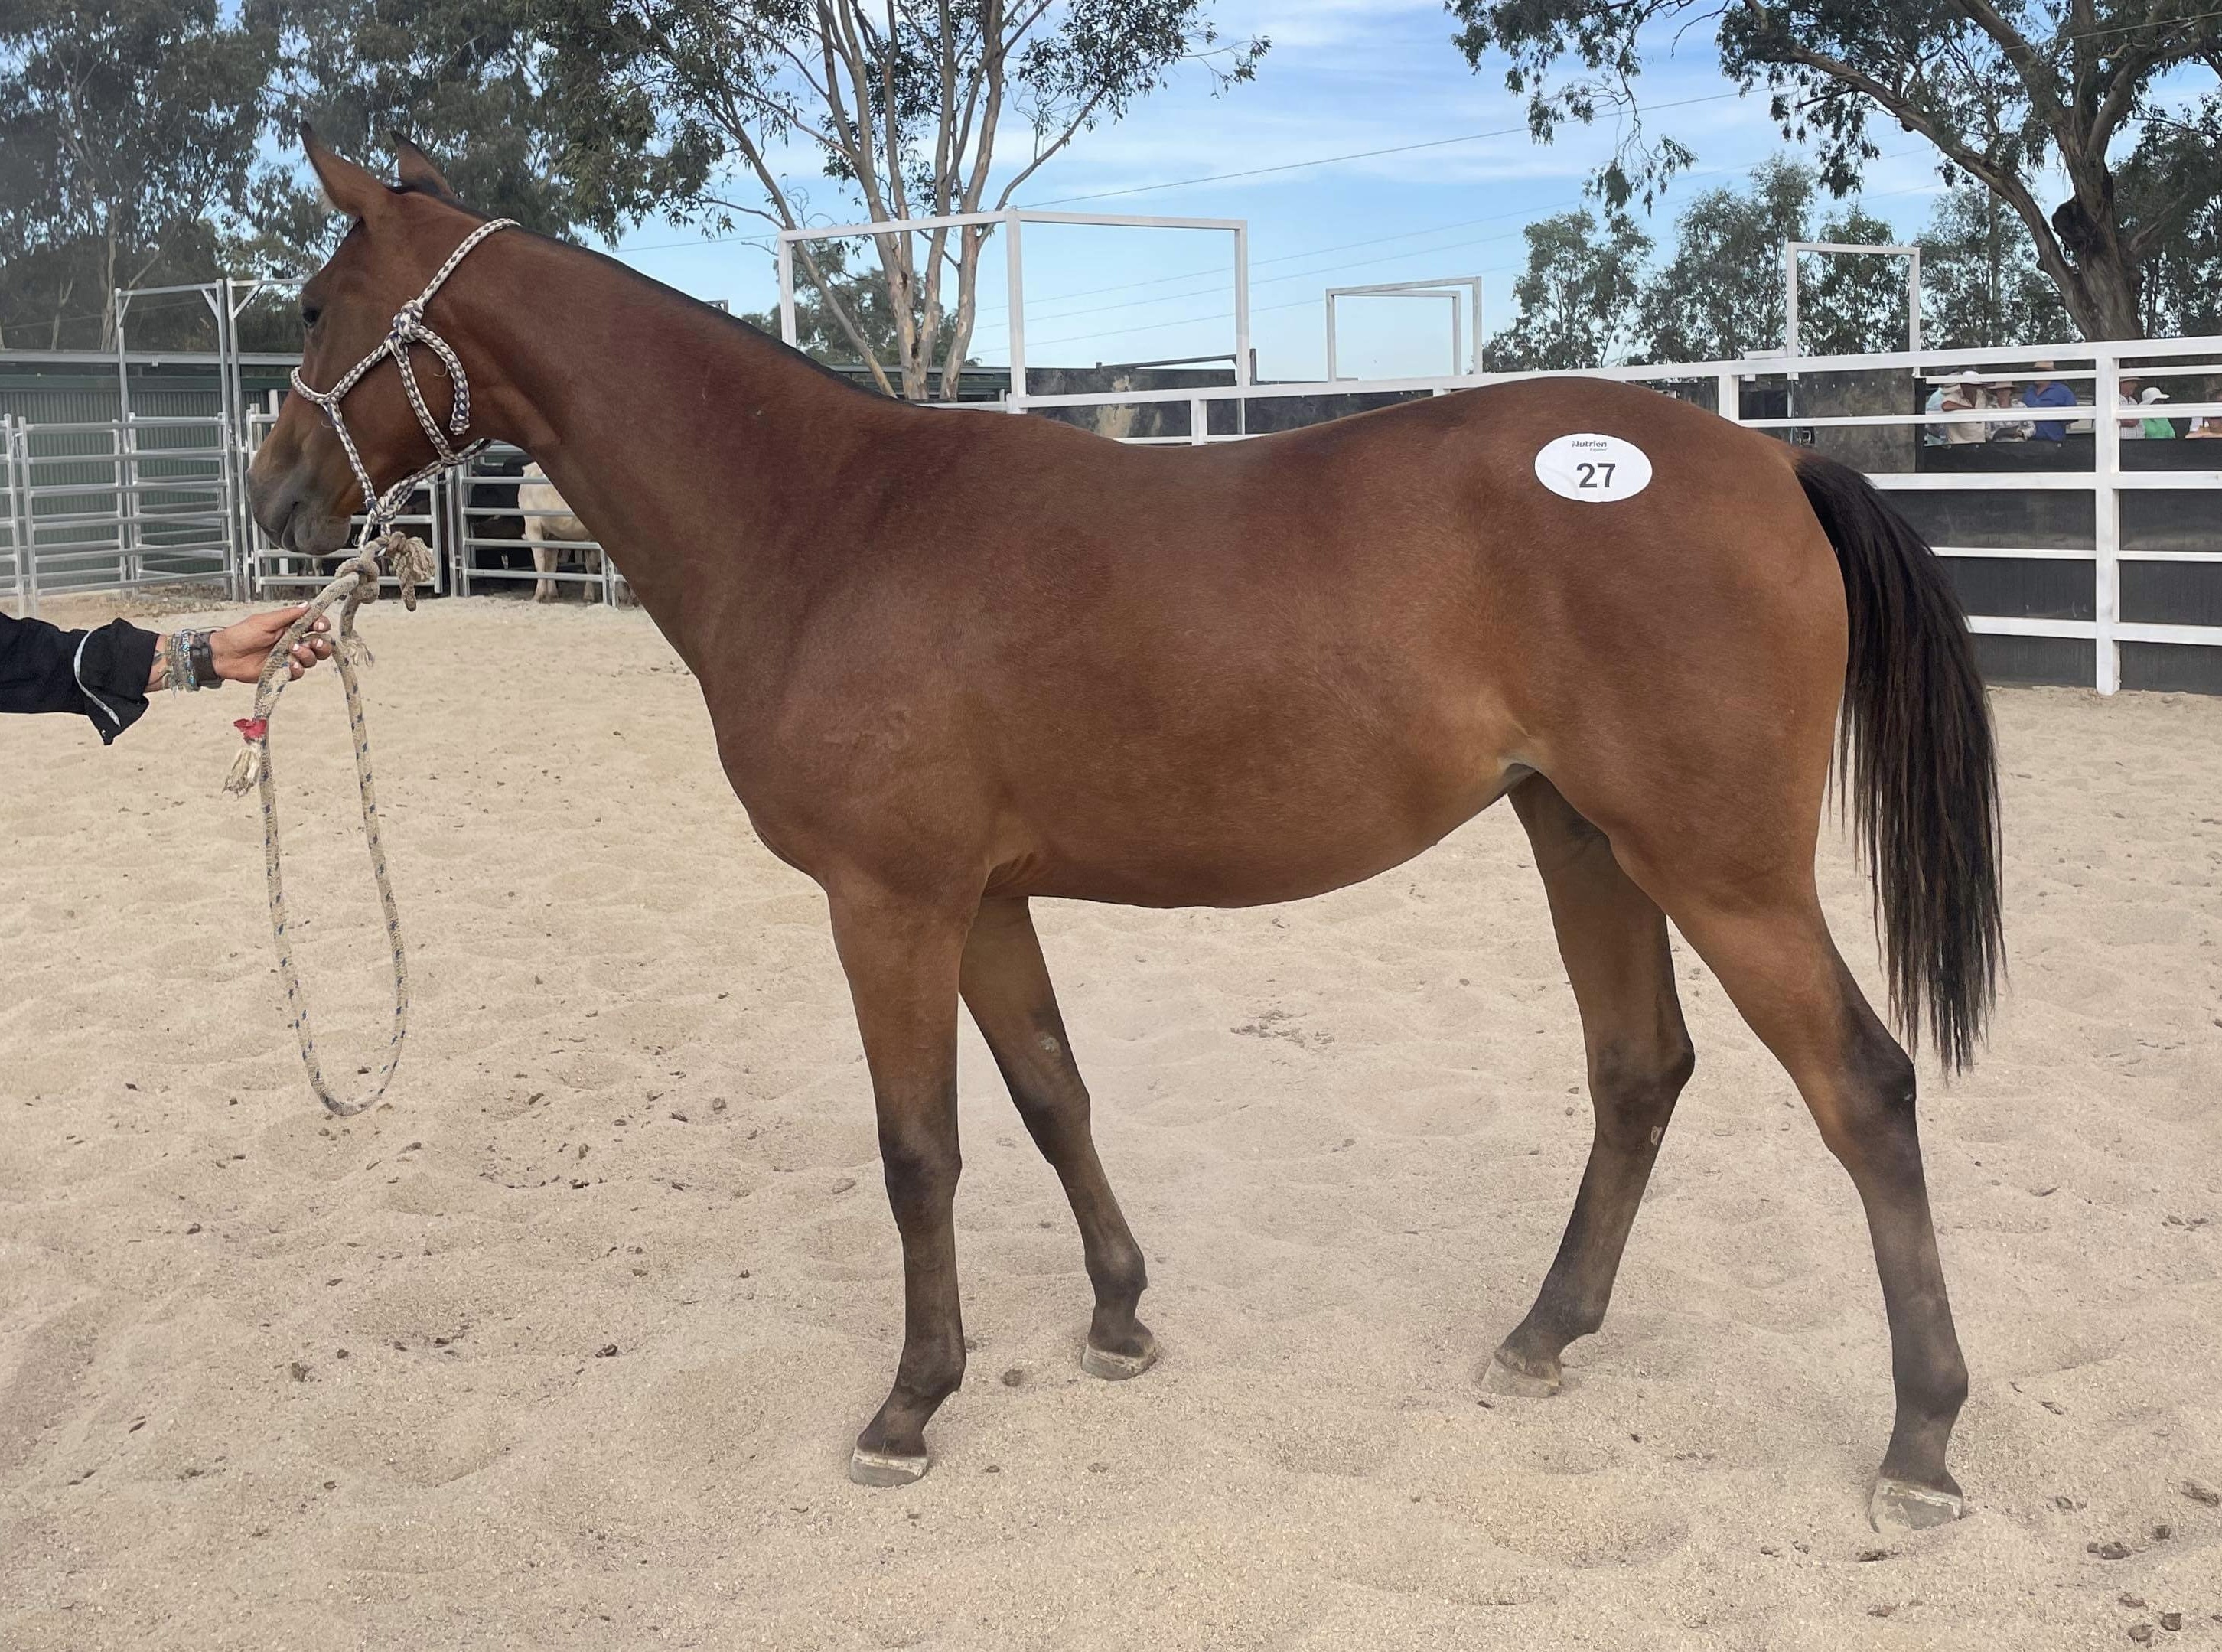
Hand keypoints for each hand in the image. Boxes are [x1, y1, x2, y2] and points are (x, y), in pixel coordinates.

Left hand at [210, 606, 334, 683]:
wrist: (225, 655)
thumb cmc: (240, 635)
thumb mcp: (265, 621)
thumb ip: (288, 615)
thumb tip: (307, 606)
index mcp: (290, 627)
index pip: (315, 625)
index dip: (321, 625)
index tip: (319, 626)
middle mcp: (293, 642)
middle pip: (320, 644)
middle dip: (322, 643)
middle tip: (313, 641)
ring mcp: (289, 657)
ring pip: (313, 659)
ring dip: (307, 654)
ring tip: (293, 650)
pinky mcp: (283, 671)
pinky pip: (300, 673)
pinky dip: (298, 669)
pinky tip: (290, 664)